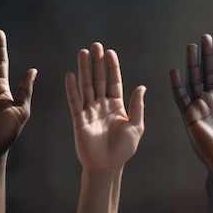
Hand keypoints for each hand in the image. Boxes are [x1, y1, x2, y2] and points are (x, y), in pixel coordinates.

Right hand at [65, 42, 145, 171]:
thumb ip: (137, 106)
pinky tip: (70, 74)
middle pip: (99, 79)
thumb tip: (141, 87)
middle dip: (97, 62)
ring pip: (86, 86)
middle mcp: (102, 105)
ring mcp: (90, 111)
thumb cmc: (124, 148)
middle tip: (95, 45)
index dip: (112, 67)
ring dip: (84, 69)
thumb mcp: (136, 125)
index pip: (114, 81)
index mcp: (117, 105)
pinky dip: (72, 88)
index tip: (109, 52)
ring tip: (82, 53)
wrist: (108, 166)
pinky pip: (75, 101)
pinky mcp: (79, 119)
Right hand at [170, 31, 212, 174]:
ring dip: (194, 64)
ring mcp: (202, 107)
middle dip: (208, 54)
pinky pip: (182, 99)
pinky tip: (175, 71)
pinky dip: (177, 85)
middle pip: (209, 71)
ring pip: (195, 80)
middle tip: (205, 36)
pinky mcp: (191, 117)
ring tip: (192, 46)